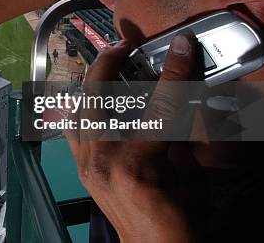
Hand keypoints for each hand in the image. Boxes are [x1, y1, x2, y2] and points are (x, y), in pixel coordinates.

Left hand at [66, 33, 200, 241]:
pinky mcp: (81, 169)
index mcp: (137, 164)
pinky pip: (72, 129)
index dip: (172, 72)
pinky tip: (92, 101)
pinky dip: (81, 110)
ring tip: (107, 67)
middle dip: (108, 63)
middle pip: (97, 98)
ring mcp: (85, 165)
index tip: (178, 47)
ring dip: (90, 84)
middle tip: (123, 45)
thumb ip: (179, 130)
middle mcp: (103, 161)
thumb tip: (175, 95)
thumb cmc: (178, 218)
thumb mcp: (191, 171)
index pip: (158, 106)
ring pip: (77, 110)